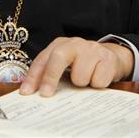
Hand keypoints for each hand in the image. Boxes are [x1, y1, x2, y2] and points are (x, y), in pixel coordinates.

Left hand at [19, 37, 133, 96]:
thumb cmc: (83, 64)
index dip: (33, 76)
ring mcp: (92, 49)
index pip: (42, 59)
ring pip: (80, 76)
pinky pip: (98, 81)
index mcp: (60, 44)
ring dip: (81, 84)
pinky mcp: (107, 58)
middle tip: (46, 94)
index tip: (26, 92)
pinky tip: (98, 78)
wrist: (112, 57)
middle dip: (50, 78)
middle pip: (58, 58)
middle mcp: (75, 43)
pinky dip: (97, 85)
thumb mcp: (66, 65)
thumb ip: (51, 73)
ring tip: (86, 80)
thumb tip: (33, 93)